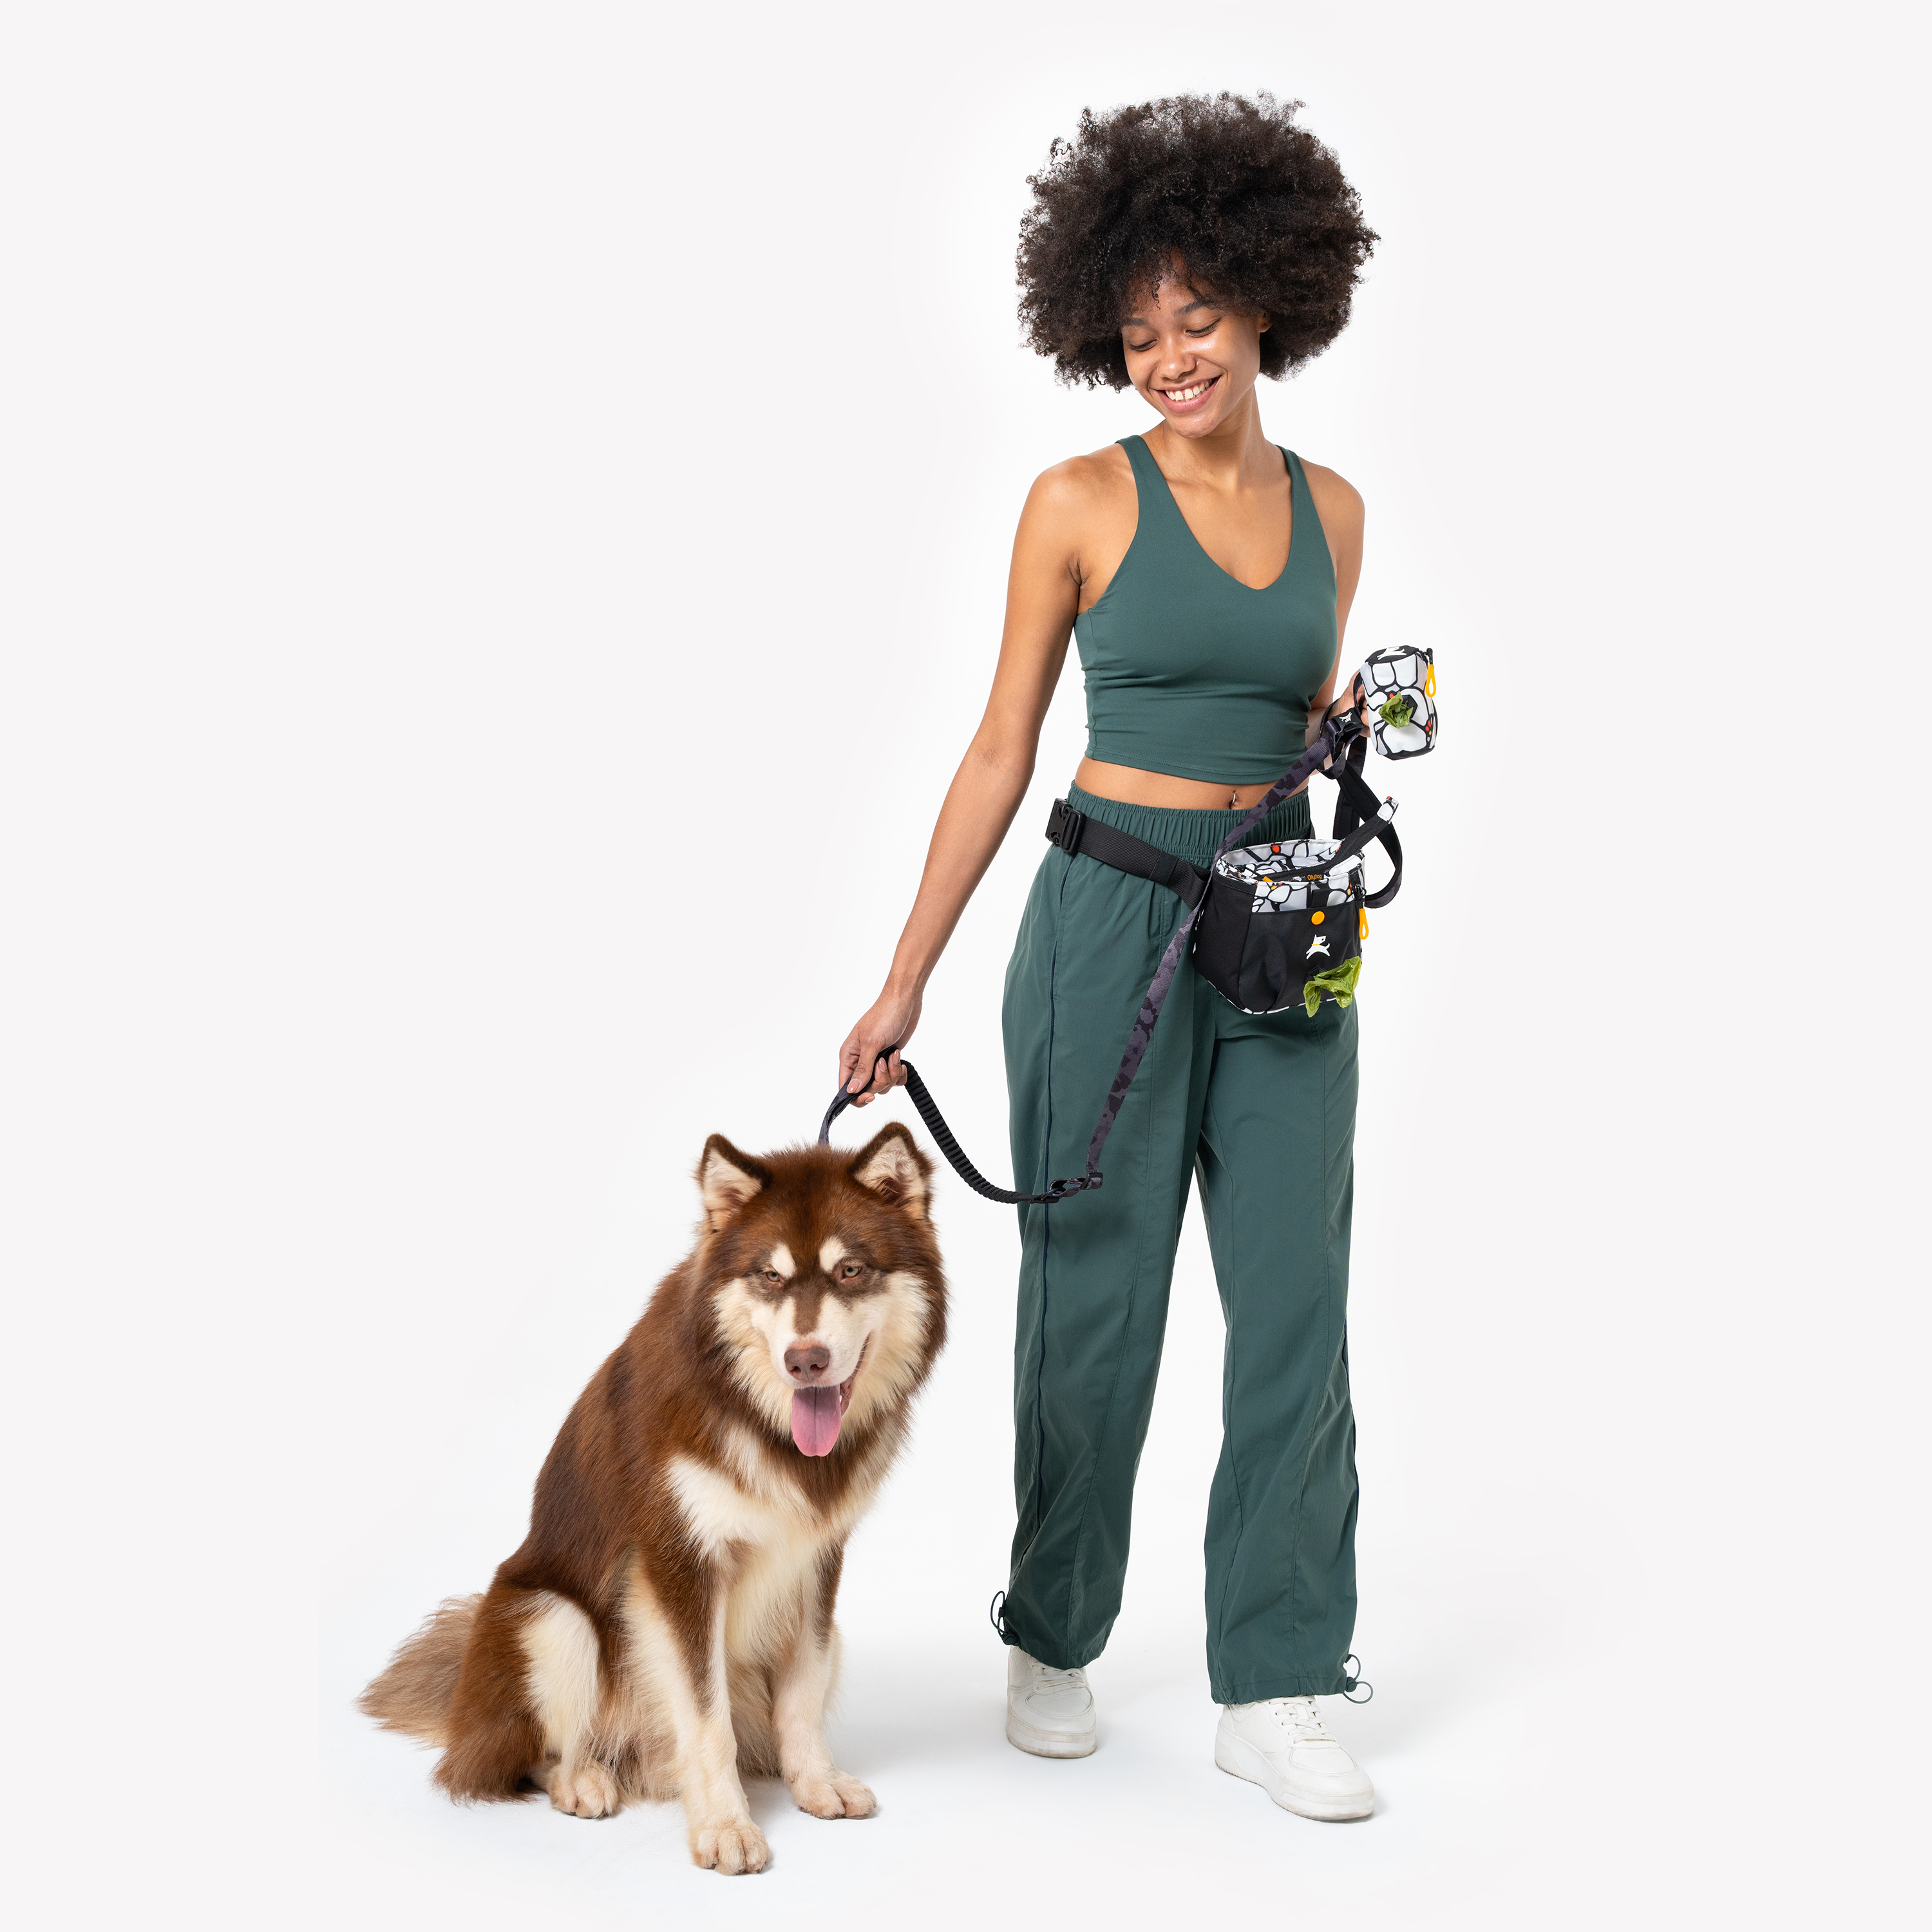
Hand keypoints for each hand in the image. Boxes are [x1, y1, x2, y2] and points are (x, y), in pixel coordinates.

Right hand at [837, 986, 921, 1105]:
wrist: (905, 1000)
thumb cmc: (885, 1015)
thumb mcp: (872, 1043)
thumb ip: (862, 1069)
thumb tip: (851, 1091)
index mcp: (849, 1055)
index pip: (846, 1086)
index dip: (857, 1096)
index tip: (871, 1096)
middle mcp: (861, 1060)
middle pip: (866, 1089)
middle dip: (880, 1080)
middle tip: (885, 1062)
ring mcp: (876, 1061)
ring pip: (882, 1085)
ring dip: (892, 1074)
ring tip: (894, 1054)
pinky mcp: (890, 1060)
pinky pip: (894, 1079)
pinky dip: (900, 1073)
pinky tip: (901, 1060)